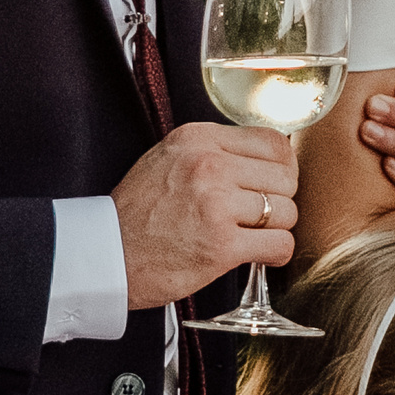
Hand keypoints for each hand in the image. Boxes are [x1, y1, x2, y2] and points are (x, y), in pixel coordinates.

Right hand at [111, 122, 296, 308]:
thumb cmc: (137, 213)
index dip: (282, 167)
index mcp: (197, 139)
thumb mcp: (167, 159)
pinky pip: (280, 244)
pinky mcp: (222, 246)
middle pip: (285, 178)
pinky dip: (277, 253)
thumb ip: (212, 152)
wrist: (107, 255)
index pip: (272, 142)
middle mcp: (209, 166)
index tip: (274, 183)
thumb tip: (266, 160)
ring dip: (276, 228)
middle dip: (279, 199)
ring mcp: (216, 205)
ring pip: (287, 211)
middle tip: (260, 215)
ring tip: (253, 235)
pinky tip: (261, 254)